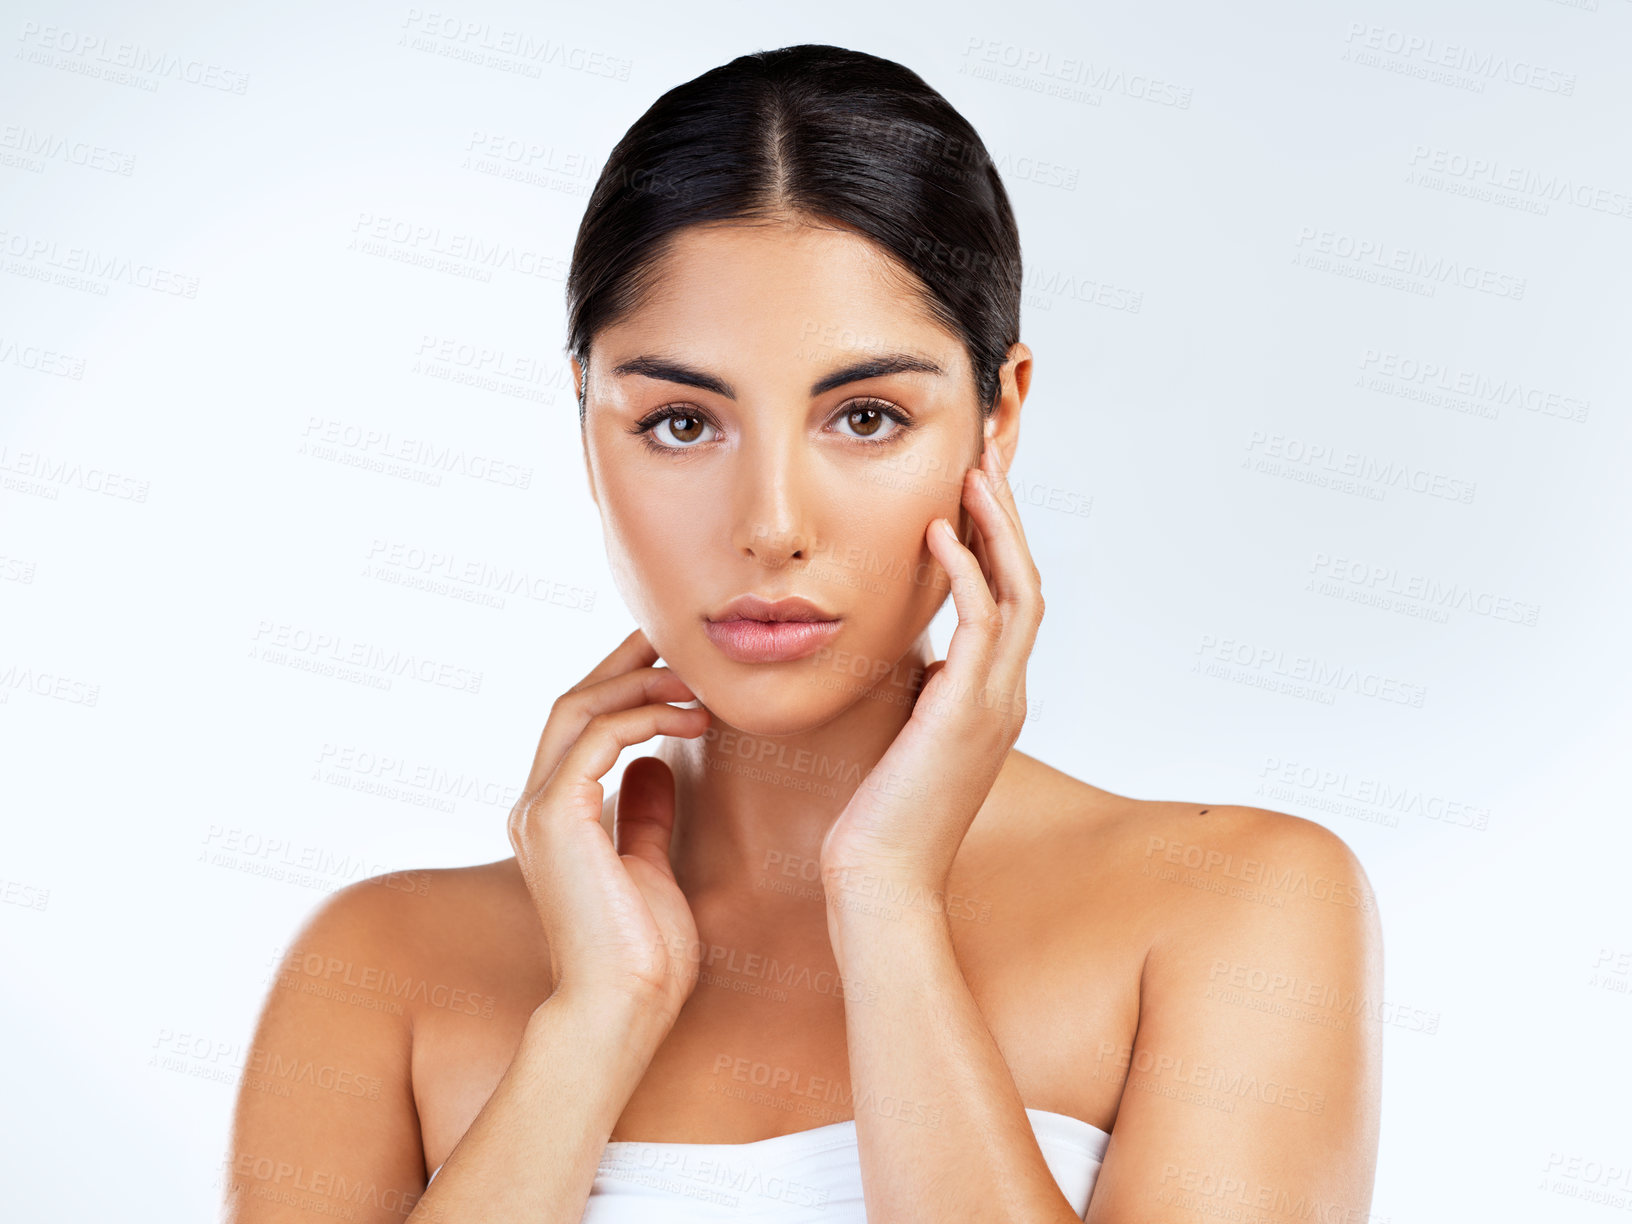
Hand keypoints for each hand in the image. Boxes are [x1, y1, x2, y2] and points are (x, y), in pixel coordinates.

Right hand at [508, 627, 711, 1021]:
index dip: (623, 683)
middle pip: (573, 702)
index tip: (675, 661)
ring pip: (579, 709)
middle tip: (682, 641)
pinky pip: (598, 739)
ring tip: (698, 683)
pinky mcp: (555, 817)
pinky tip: (692, 719)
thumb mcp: (650, 866)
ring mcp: (539, 810)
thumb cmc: (641, 956)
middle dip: (627, 663)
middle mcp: (535, 805)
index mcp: (552, 816)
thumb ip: (644, 814)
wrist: (622, 1009)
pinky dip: (644, 716)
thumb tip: (655, 767)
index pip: (580, 725)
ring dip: (642, 684)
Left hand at [818, 433, 1044, 889]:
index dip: (998, 541)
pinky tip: (940, 532)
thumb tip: (907, 646)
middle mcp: (1006, 695)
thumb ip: (918, 685)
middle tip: (988, 458)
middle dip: (1009, 518)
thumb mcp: (903, 731)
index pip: (1008, 600)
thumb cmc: (878, 812)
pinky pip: (982, 624)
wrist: (880, 877)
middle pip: (1026, 582)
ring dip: (998, 528)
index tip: (974, 489)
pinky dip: (967, 572)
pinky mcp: (969, 713)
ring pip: (1019, 592)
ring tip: (974, 474)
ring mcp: (996, 704)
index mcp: (991, 698)